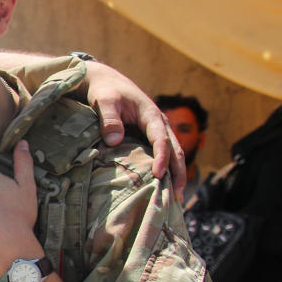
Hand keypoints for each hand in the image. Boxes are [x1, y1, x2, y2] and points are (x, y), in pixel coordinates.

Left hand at [82, 61, 185, 199]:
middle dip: (178, 173)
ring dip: (176, 175)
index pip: (161, 138)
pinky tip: (163, 188)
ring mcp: (156, 130)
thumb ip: (109, 119)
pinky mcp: (148, 137)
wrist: (103, 81)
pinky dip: (166, 171)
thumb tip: (114, 141)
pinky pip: (161, 155)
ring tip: (176, 199)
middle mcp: (158, 123)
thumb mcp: (104, 100)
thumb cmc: (104, 90)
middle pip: (175, 150)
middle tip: (178, 197)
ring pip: (173, 154)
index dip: (162, 157)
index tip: (159, 175)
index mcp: (150, 114)